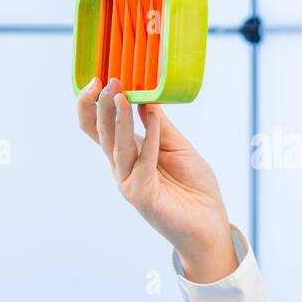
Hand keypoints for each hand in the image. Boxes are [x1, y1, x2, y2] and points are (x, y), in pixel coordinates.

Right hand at [78, 77, 239, 282]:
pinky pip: (143, 159)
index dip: (92, 104)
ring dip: (118, 117)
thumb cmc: (194, 186)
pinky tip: (152, 114)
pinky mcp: (140, 194)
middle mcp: (122, 167)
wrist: (209, 223)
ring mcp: (128, 181)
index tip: (99, 78)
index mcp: (127, 154)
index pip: (97, 126)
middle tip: (107, 80)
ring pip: (116, 144)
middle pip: (100, 132)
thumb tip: (145, 97)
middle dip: (102, 105)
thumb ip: (159, 124)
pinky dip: (149, 135)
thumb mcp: (177, 146)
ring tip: (121, 93)